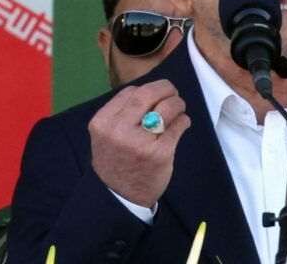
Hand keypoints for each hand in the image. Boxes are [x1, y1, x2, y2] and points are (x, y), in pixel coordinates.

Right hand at [88, 79, 190, 206]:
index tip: (156, 94)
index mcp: (103, 122)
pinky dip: (183, 120)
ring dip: (177, 103)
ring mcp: (141, 142)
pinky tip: (181, 123)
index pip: (130, 92)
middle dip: (165, 88)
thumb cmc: (115, 160)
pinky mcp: (161, 153)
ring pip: (167, 108)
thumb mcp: (106, 134)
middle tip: (173, 92)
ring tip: (179, 108)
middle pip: (148, 94)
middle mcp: (120, 130)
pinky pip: (178, 126)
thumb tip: (153, 91)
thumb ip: (123, 112)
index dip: (147, 89)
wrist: (118, 198)